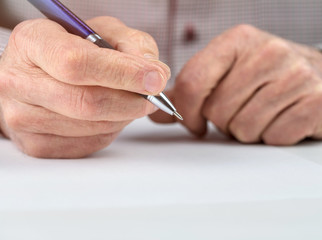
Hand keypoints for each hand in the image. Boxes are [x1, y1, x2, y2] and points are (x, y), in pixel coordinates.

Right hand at [0, 16, 169, 157]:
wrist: (37, 75)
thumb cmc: (71, 50)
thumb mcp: (102, 31)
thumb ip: (132, 44)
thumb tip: (156, 74)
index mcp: (31, 43)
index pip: (77, 64)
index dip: (122, 73)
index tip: (155, 78)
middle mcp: (18, 82)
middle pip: (87, 103)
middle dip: (132, 102)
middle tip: (153, 96)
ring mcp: (22, 118)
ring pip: (93, 127)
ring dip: (123, 116)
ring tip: (128, 101)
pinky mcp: (35, 144)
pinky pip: (89, 144)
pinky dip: (111, 130)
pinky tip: (110, 114)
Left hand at [151, 25, 321, 144]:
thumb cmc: (266, 78)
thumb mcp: (228, 72)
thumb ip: (191, 91)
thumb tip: (155, 111)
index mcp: (238, 40)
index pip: (192, 82)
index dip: (186, 111)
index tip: (194, 123)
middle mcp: (268, 51)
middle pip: (217, 110)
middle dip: (223, 122)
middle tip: (240, 112)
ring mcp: (297, 74)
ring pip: (243, 128)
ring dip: (247, 131)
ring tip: (262, 115)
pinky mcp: (318, 100)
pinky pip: (273, 137)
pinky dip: (272, 137)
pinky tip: (282, 120)